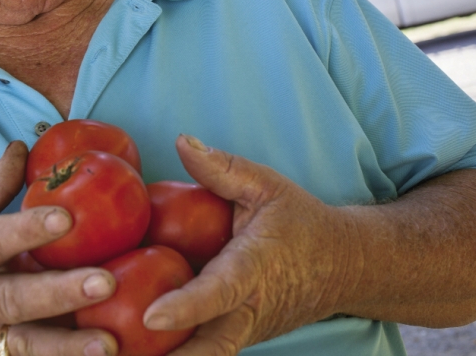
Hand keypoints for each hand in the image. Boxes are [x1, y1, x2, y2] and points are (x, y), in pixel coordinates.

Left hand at [142, 135, 356, 354]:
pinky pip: (204, 350)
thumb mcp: (266, 185)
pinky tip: (132, 352)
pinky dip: (175, 354)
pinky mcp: (237, 337)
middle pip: (211, 347)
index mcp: (255, 268)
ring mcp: (246, 330)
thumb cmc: (300, 220)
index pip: (220, 292)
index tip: (151, 316)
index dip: (186, 307)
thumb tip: (181, 142)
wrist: (344, 267)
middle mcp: (250, 309)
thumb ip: (222, 168)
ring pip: (206, 355)